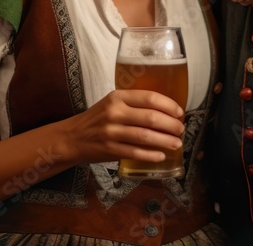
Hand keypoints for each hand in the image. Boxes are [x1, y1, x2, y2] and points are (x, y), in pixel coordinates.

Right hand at [57, 90, 185, 165]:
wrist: (72, 137)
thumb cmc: (97, 119)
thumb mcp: (112, 103)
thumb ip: (134, 104)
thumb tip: (166, 111)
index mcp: (118, 97)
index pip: (149, 98)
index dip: (169, 105)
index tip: (179, 112)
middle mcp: (114, 112)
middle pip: (151, 117)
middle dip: (171, 125)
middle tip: (180, 130)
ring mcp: (111, 132)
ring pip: (145, 136)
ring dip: (165, 141)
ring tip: (176, 143)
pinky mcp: (109, 149)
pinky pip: (135, 153)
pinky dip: (151, 155)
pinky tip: (161, 156)